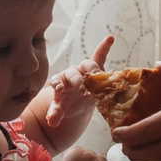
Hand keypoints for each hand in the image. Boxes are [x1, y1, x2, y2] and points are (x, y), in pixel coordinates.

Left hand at [37, 34, 114, 148]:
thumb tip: (51, 122)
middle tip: (83, 91)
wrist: (77, 102)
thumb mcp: (60, 110)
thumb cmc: (66, 104)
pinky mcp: (95, 69)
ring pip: (87, 65)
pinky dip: (104, 48)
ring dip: (92, 69)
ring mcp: (83, 70)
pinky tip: (110, 38)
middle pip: (73, 73)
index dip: (57, 83)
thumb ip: (55, 114)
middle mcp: (70, 73)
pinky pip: (100, 56)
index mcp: (60, 81)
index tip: (60, 90)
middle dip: (77, 81)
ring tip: (97, 75)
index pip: (57, 79)